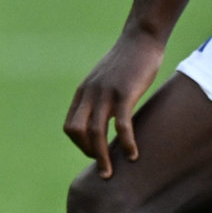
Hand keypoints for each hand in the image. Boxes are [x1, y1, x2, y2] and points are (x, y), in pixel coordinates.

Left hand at [64, 29, 165, 177]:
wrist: (141, 38)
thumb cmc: (127, 62)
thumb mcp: (106, 80)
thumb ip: (101, 97)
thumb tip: (105, 118)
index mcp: (84, 92)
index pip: (70, 126)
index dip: (79, 144)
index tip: (95, 154)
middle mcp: (90, 94)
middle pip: (77, 131)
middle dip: (87, 153)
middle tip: (103, 167)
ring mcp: (106, 93)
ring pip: (96, 132)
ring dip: (101, 156)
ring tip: (110, 173)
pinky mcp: (125, 92)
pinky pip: (121, 124)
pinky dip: (125, 142)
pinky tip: (132, 155)